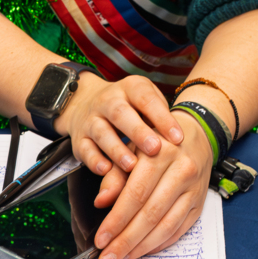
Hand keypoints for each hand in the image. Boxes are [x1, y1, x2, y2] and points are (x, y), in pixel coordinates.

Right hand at [57, 74, 184, 179]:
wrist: (85, 103)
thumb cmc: (130, 107)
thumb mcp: (146, 101)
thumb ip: (160, 115)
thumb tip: (177, 138)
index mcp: (130, 88)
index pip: (146, 98)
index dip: (162, 118)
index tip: (178, 138)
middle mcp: (108, 101)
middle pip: (121, 114)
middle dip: (138, 132)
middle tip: (155, 149)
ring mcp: (91, 119)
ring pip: (102, 132)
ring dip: (117, 150)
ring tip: (132, 165)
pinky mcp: (79, 139)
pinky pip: (85, 149)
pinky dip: (95, 160)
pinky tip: (106, 170)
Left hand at [86, 112, 211, 258]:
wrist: (196, 135)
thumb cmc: (157, 143)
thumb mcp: (132, 149)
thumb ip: (115, 175)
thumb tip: (101, 202)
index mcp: (160, 154)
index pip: (136, 194)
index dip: (116, 220)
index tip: (100, 240)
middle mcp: (181, 171)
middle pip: (150, 214)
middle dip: (125, 241)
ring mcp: (193, 189)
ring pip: (166, 226)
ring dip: (141, 247)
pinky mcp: (199, 203)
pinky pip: (178, 230)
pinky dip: (159, 244)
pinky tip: (141, 251)